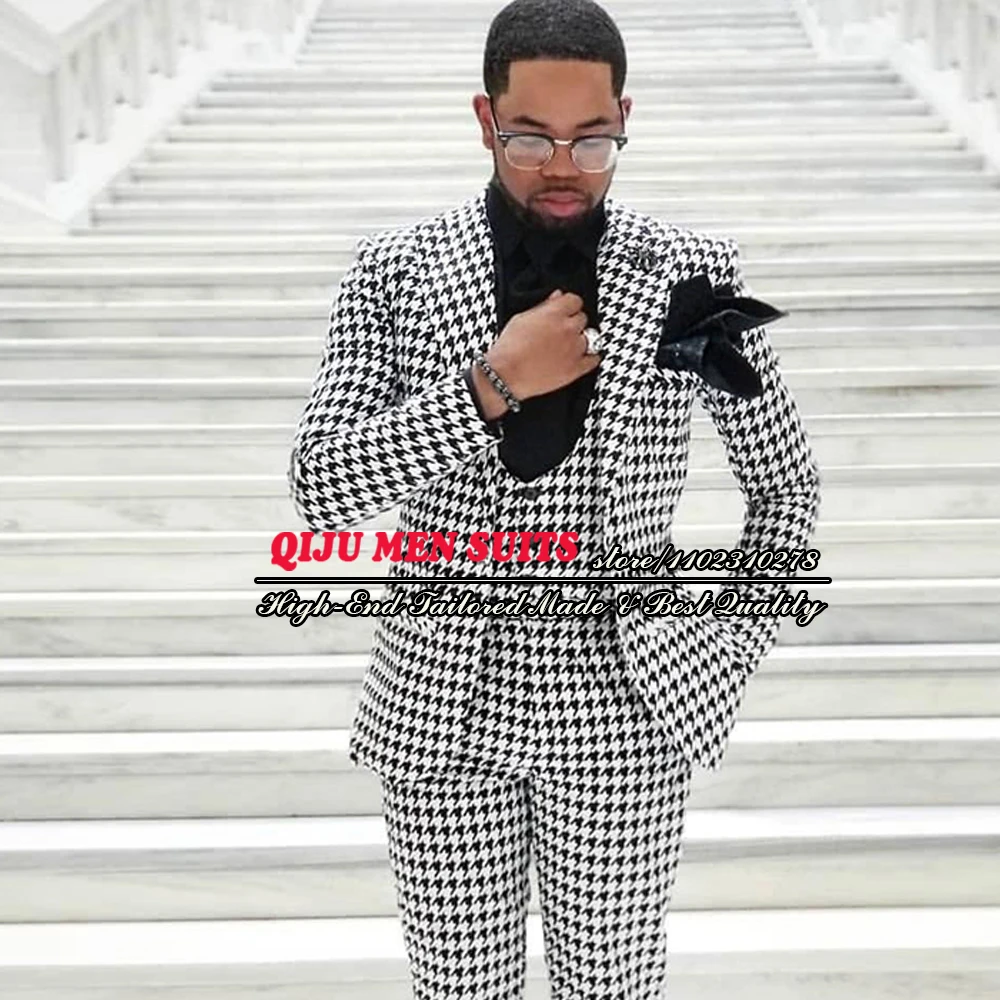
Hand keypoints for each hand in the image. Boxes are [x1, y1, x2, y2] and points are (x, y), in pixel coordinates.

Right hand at [485, 290, 600, 401]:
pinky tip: (585, 356)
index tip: (566, 310)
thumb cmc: (509, 349)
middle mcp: (568, 329)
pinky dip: (592, 357)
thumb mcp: (521, 318)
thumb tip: (556, 296)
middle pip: (583, 318)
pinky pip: (594, 359)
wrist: (506, 375)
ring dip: (581, 339)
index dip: (569, 306)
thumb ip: (543, 306)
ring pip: (590, 337)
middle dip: (573, 322)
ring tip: (569, 344)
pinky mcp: (576, 368)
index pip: (575, 300)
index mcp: (554, 313)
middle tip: (562, 330)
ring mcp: (574, 349)